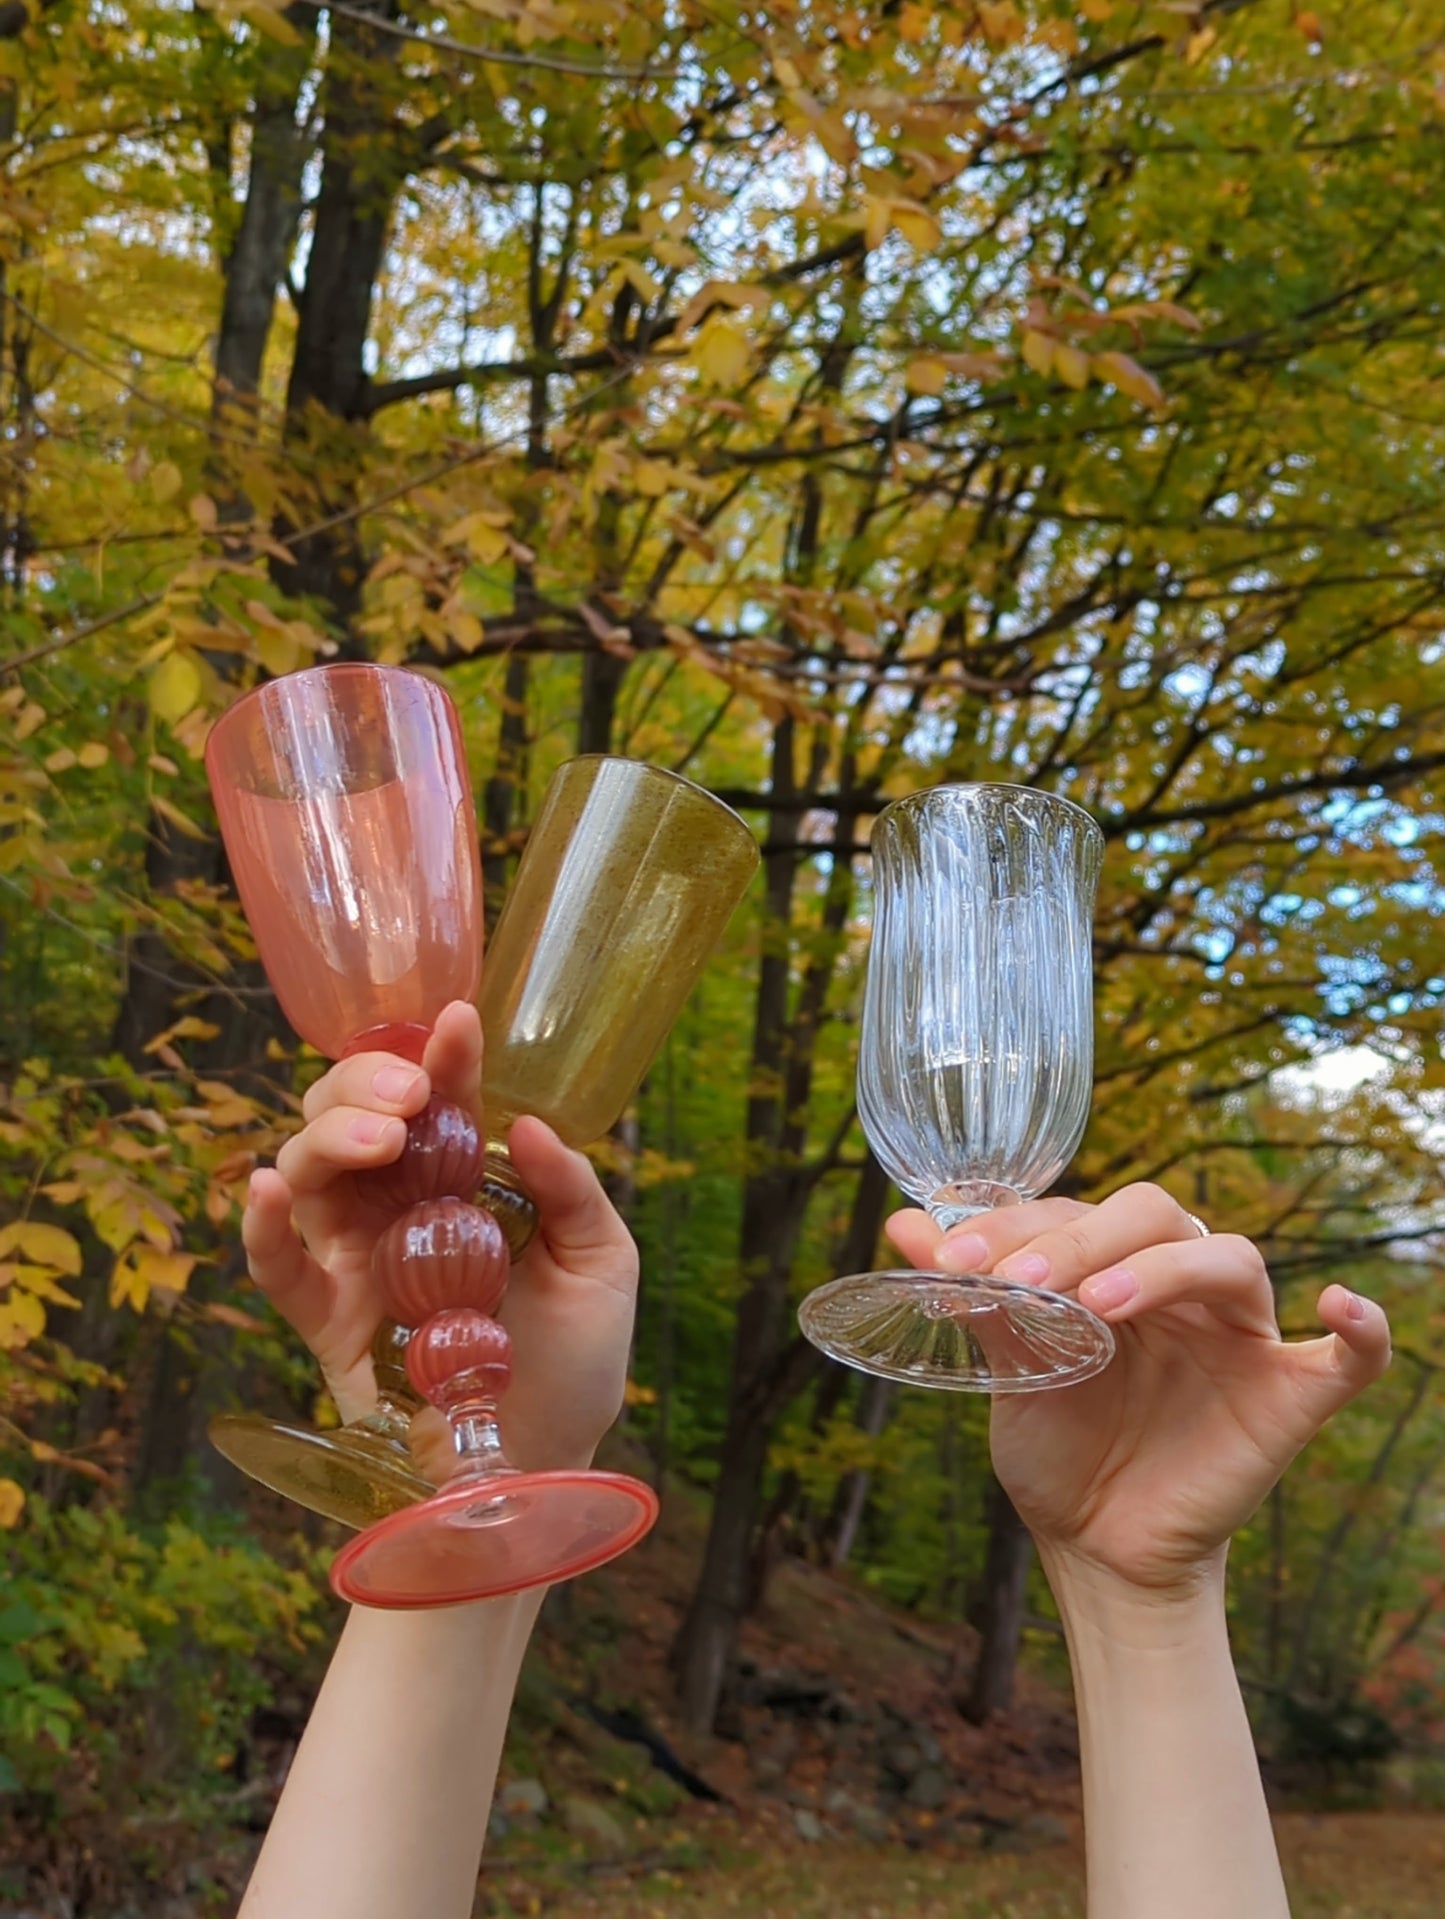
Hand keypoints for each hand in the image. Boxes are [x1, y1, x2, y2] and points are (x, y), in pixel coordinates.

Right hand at [241, 1001, 638, 1474]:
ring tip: (381, 1141)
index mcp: (465, 1180)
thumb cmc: (576, 1358)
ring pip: (309, 1168)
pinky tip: (267, 1186)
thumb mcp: (602, 1262)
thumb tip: (526, 1125)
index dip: (444, 1058)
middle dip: (369, 1085)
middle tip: (411, 1099)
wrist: (541, 1455)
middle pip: (354, 1116)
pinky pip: (274, 1263)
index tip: (458, 1023)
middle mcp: (402, 1205)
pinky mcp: (326, 1318)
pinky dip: (259, 1224)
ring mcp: (357, 1257)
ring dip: (330, 1136)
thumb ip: (571, 1190)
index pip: (443, 1101)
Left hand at [887, 1184, 1390, 1593]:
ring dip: (1162, 1271)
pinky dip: (1361, 1331)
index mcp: (1116, 1265)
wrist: (1095, 1547)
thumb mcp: (1009, 1371)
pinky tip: (1342, 1310)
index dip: (1017, 1224)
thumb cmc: (1059, 1447)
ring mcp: (1239, 1338)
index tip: (949, 1257)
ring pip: (1230, 1261)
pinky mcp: (1286, 1398)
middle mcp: (1181, 1286)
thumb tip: (901, 1226)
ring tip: (1095, 1309)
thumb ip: (974, 1296)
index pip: (1078, 1210)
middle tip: (1021, 1284)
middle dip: (1080, 1239)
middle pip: (1155, 1214)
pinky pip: (1349, 1360)